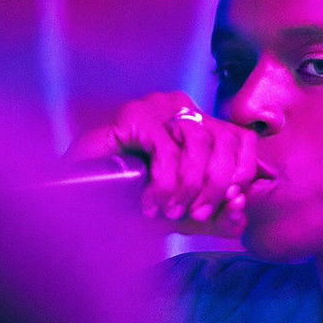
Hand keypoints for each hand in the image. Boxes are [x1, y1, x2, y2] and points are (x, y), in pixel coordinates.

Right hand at [67, 91, 256, 237]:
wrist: (79, 197)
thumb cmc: (132, 202)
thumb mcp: (184, 211)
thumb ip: (217, 213)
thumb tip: (242, 209)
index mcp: (197, 124)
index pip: (240, 137)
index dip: (243, 171)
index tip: (232, 203)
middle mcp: (180, 107)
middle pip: (225, 138)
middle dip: (215, 185)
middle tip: (195, 215)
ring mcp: (157, 107)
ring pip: (200, 141)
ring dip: (190, 185)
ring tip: (170, 210)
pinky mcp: (135, 115)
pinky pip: (167, 149)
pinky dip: (166, 182)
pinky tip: (152, 202)